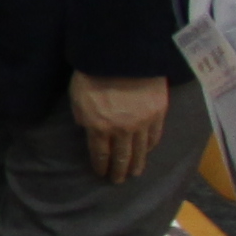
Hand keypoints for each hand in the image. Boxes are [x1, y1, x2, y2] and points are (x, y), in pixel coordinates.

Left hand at [70, 71, 169, 185]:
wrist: (122, 55)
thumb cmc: (93, 73)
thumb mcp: (77, 97)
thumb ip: (83, 116)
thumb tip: (87, 128)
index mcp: (99, 127)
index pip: (100, 154)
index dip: (101, 166)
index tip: (102, 174)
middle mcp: (122, 130)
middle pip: (122, 157)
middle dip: (119, 171)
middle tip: (119, 181)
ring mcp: (143, 122)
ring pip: (141, 150)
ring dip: (138, 164)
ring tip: (136, 173)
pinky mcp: (158, 112)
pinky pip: (155, 135)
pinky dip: (151, 146)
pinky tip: (148, 151)